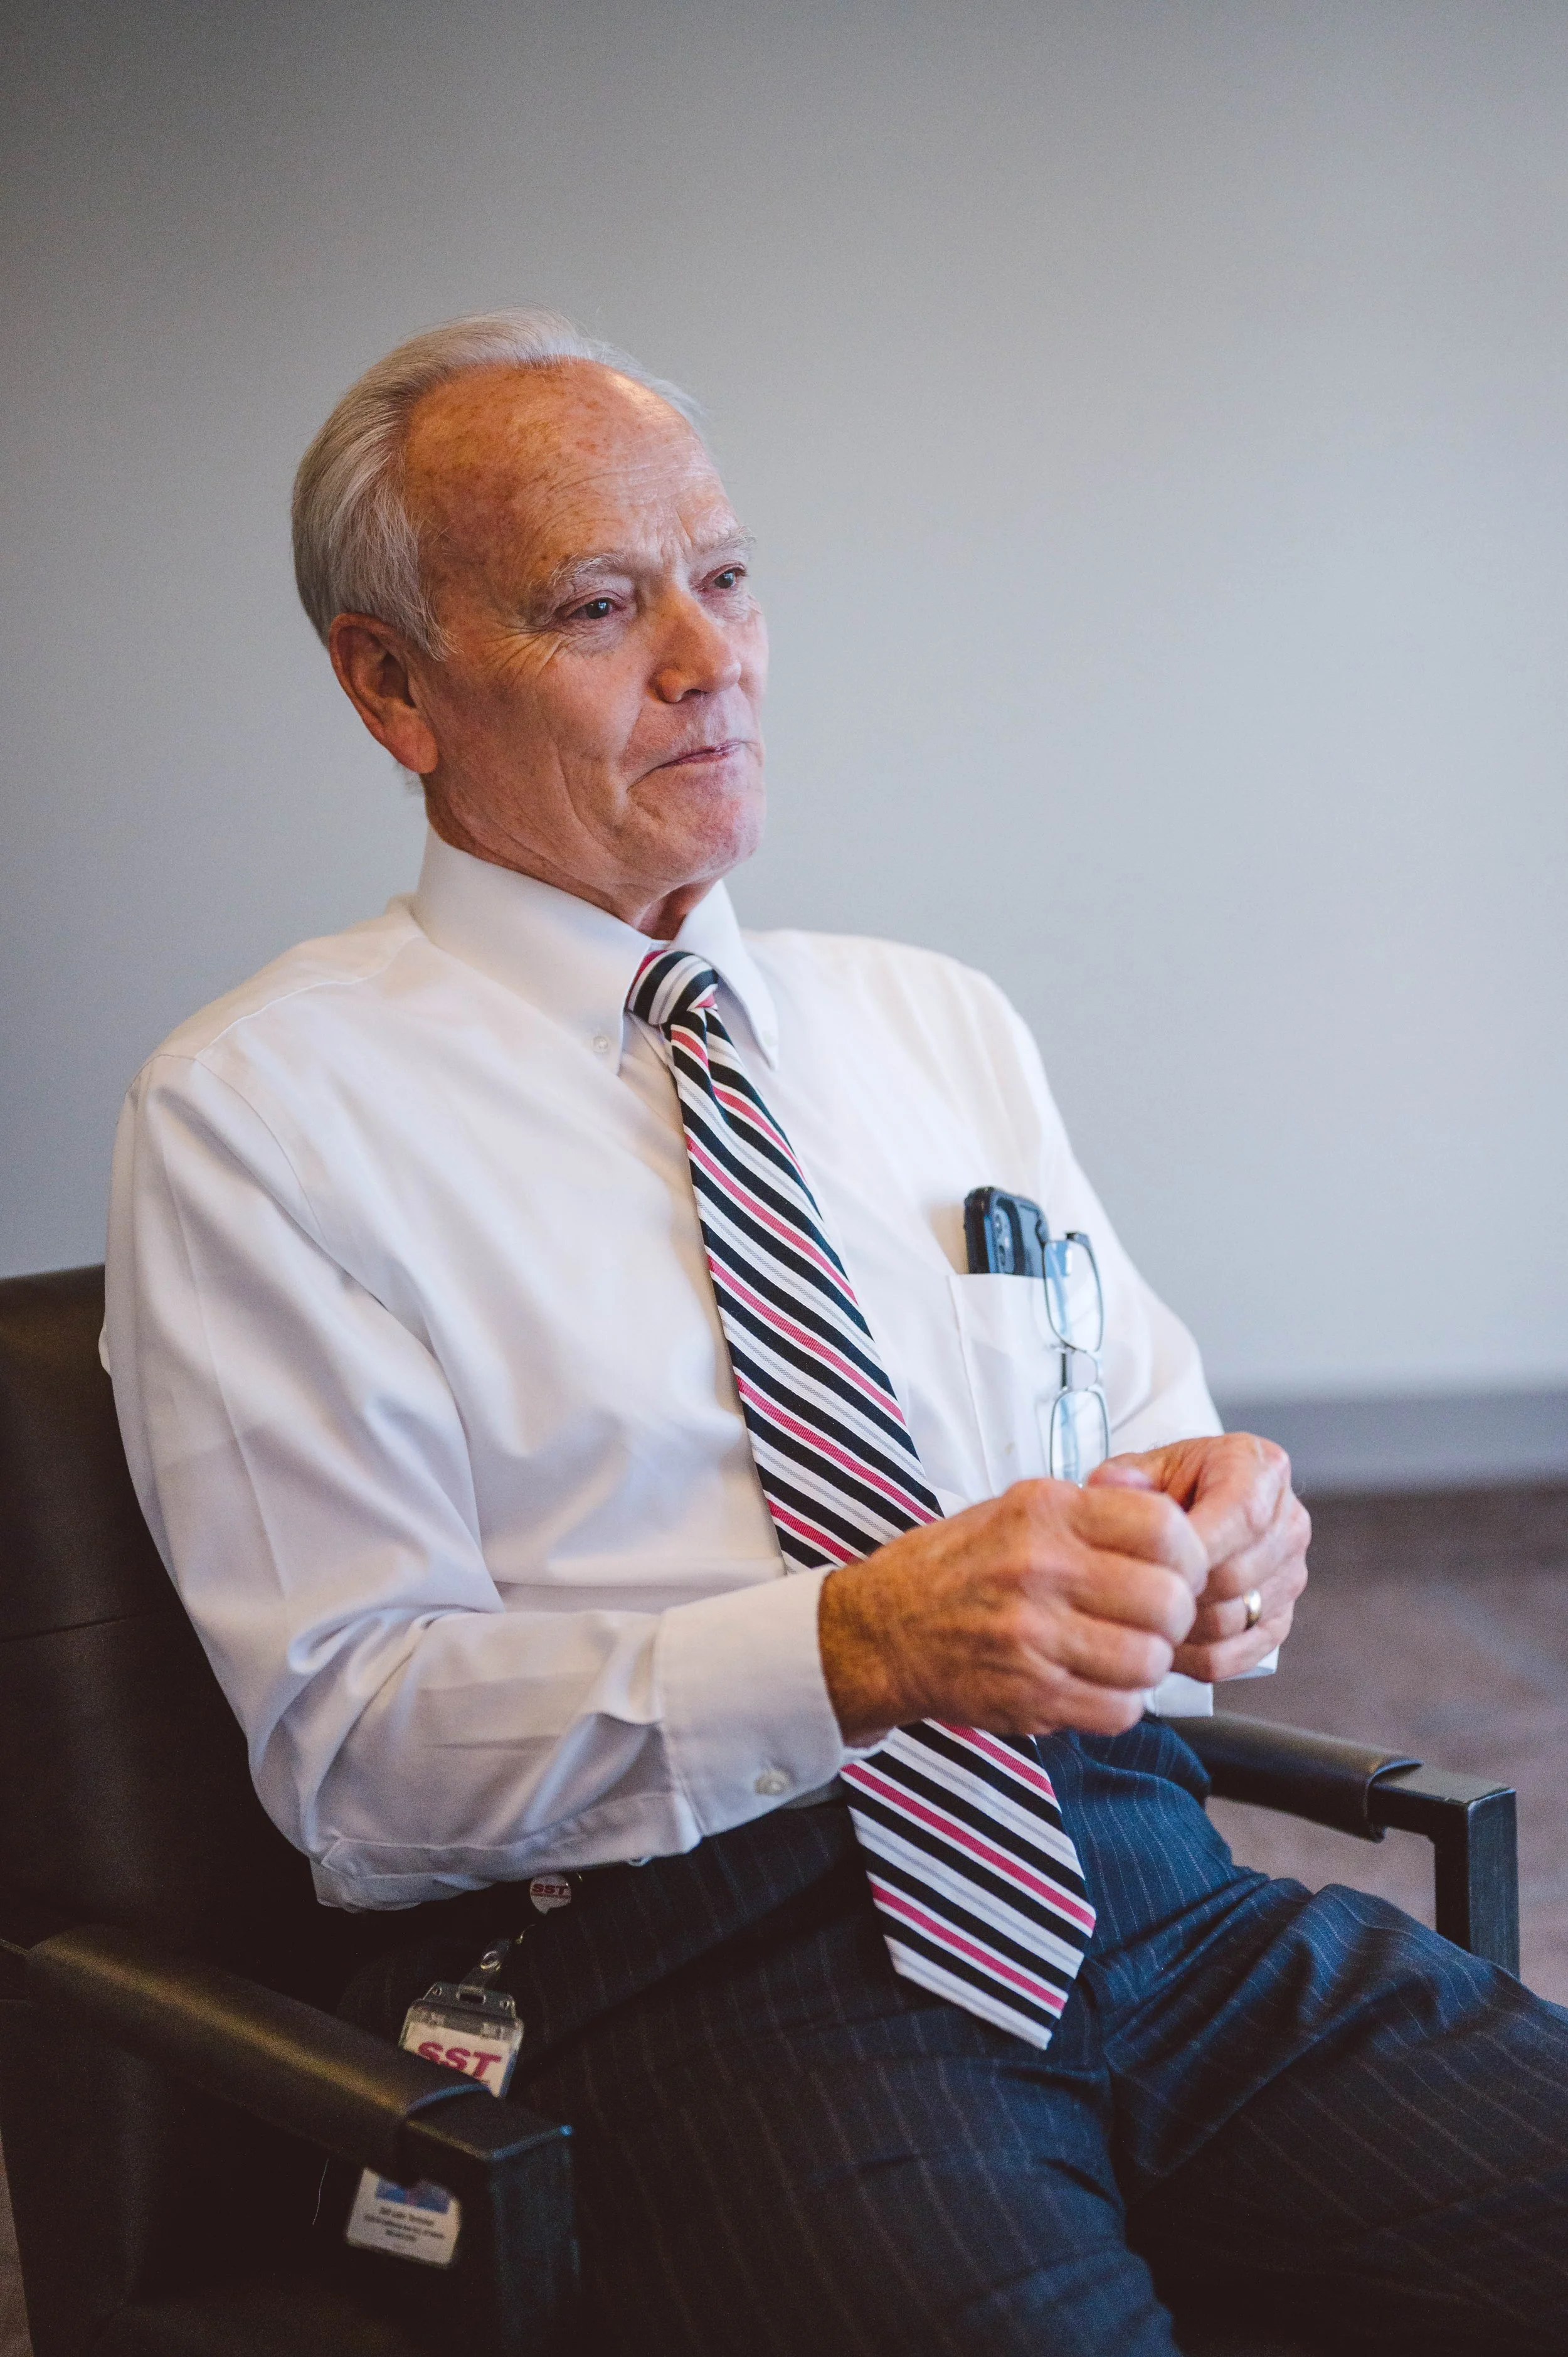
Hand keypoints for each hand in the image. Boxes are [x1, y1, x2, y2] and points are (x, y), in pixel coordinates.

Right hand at [818, 1478, 1207, 1745]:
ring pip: (1149, 1661)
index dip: (1189, 1555)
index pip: (1165, 1529)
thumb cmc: (958, 1567)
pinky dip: (1120, 1702)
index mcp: (1046, 1514)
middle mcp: (1040, 1571)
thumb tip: (1175, 1526)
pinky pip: (1119, 1710)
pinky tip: (1096, 1682)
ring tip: (1122, 1652)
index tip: (1178, 1568)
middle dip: (1174, 1616)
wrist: (884, 1630)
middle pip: (1168, 1602)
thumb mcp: (1020, 1510)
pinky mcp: (1030, 1696)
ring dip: (1148, 1663)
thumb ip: (1095, 1514)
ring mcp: (1034, 1638)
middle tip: (1154, 1618)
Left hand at [1087, 1433, 1308, 1682]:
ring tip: (1141, 1610)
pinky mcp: (1279, 1620)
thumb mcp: (1146, 1465)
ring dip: (1179, 1625)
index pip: (1243, 1515)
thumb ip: (1123, 1475)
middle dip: (1177, 1588)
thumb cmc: (1173, 1484)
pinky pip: (1233, 1656)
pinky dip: (1189, 1656)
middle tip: (1134, 1588)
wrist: (1198, 1503)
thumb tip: (1109, 1487)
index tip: (1150, 1559)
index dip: (1194, 1547)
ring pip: (1231, 1621)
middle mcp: (1288, 1523)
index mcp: (1262, 1471)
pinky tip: (1161, 1638)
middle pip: (1235, 1577)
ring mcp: (1290, 1575)